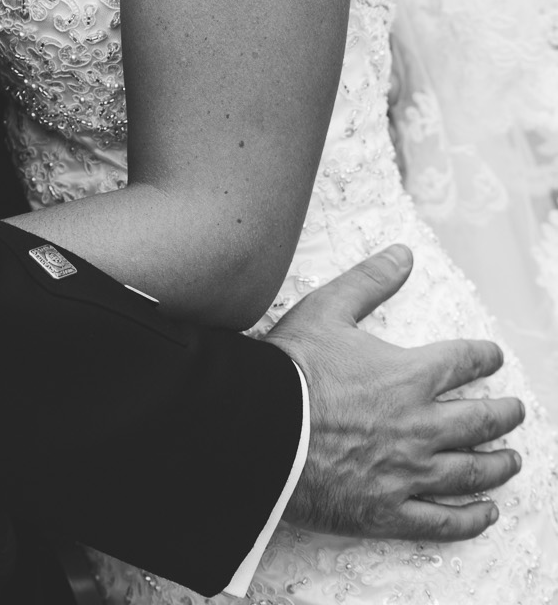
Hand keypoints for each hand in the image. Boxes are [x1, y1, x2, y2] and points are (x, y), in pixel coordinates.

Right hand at [271, 245, 523, 540]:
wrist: (260, 428)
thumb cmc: (292, 368)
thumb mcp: (327, 309)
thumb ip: (369, 281)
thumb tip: (403, 254)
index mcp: (408, 376)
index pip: (461, 363)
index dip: (482, 357)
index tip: (494, 358)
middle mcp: (419, 426)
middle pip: (478, 421)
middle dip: (503, 414)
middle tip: (515, 411)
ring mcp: (407, 473)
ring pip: (469, 472)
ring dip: (497, 465)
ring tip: (511, 461)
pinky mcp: (389, 511)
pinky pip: (443, 521)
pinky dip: (471, 519)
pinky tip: (486, 514)